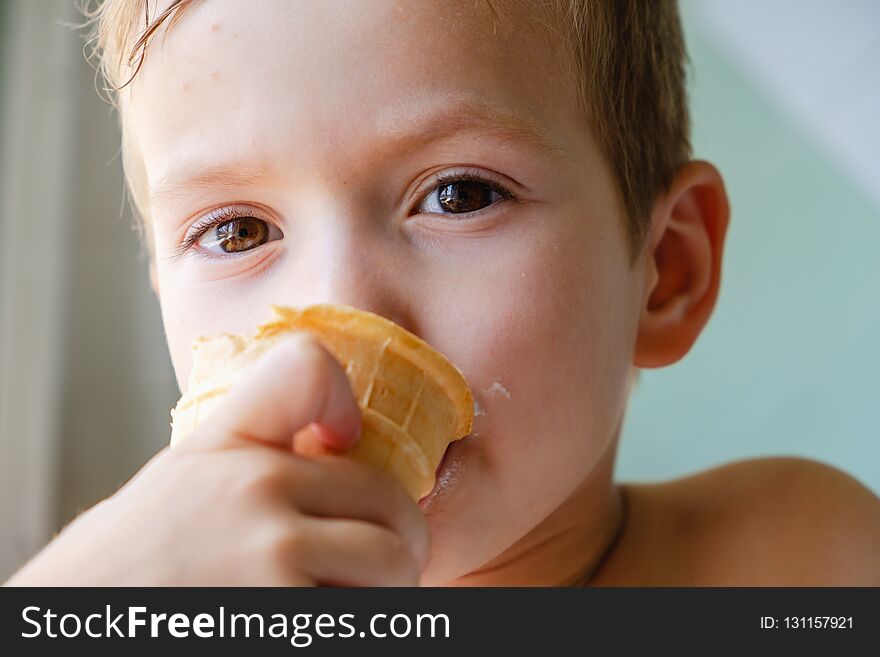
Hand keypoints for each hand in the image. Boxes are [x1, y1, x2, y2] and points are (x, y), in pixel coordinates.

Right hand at [5, 334, 427, 585]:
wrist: (82, 618)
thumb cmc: (136, 557)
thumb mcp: (188, 471)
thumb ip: (259, 430)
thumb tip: (344, 422)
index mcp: (241, 457)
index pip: (313, 377)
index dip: (344, 405)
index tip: (345, 442)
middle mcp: (260, 500)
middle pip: (391, 508)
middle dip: (400, 543)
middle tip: (380, 569)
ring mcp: (274, 567)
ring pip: (392, 570)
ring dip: (385, 594)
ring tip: (346, 600)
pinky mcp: (285, 626)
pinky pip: (365, 621)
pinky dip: (357, 627)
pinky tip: (314, 625)